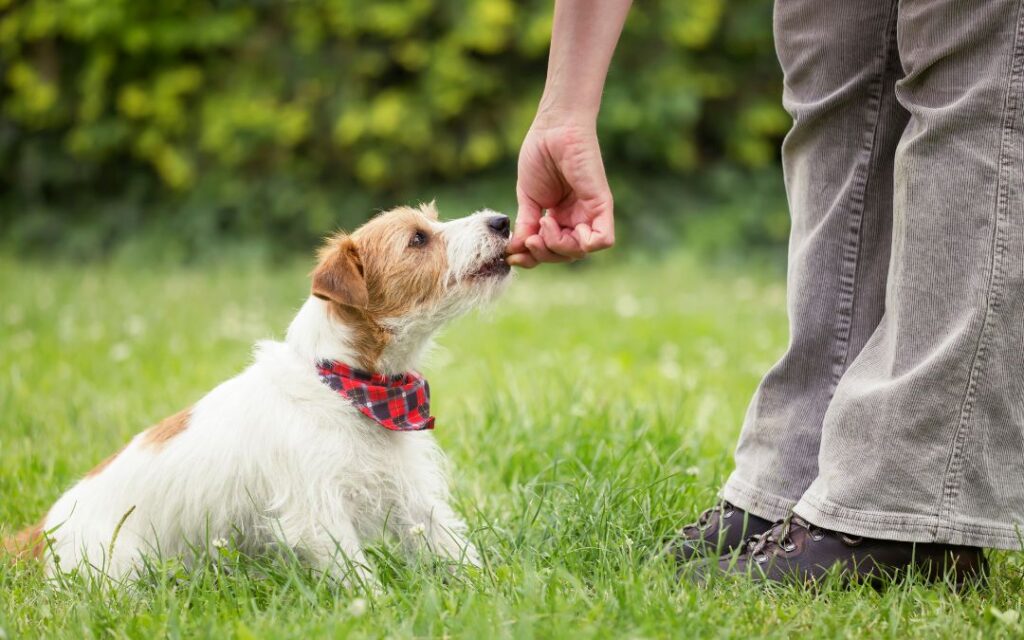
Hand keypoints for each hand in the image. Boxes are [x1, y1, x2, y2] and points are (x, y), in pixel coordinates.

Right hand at [508, 116, 614, 267]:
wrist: (552, 128)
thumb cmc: (540, 155)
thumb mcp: (527, 198)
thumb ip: (526, 226)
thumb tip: (515, 252)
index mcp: (560, 218)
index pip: (550, 251)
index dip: (531, 258)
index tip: (512, 254)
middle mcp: (576, 218)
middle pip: (564, 255)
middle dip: (543, 254)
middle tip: (530, 238)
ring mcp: (589, 213)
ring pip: (580, 252)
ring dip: (557, 246)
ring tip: (544, 222)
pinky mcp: (601, 204)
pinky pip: (603, 240)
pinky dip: (582, 244)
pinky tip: (559, 225)